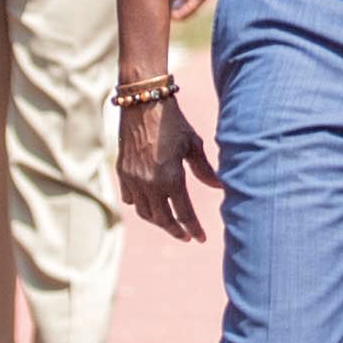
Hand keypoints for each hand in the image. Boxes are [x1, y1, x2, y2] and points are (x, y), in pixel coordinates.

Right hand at [115, 83, 218, 239]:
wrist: (143, 103)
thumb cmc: (173, 122)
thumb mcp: (193, 145)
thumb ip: (205, 170)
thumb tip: (220, 187)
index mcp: (171, 179)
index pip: (184, 214)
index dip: (194, 228)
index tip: (201, 238)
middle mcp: (150, 184)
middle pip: (163, 219)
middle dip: (176, 230)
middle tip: (187, 236)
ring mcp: (133, 179)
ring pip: (145, 212)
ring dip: (158, 221)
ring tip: (170, 223)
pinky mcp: (122, 172)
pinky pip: (130, 198)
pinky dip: (140, 205)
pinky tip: (150, 205)